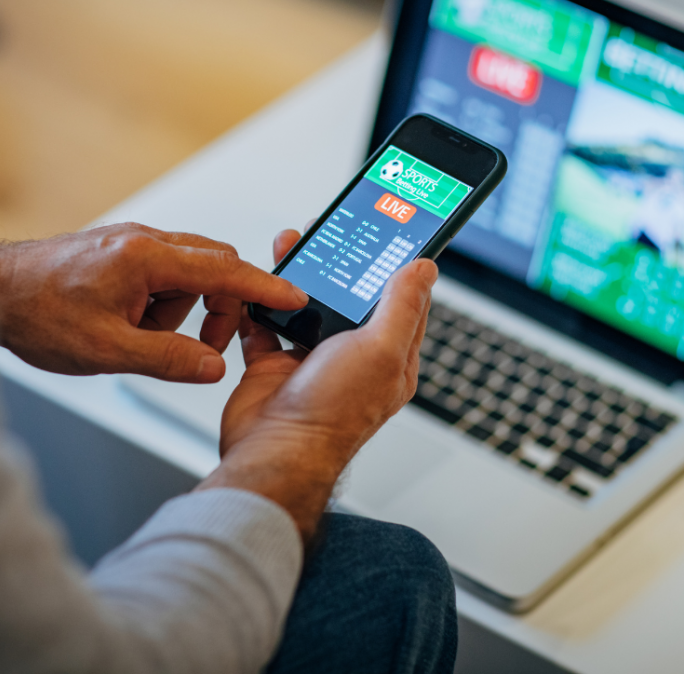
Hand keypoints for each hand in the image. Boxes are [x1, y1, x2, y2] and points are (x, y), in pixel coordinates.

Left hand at [0, 223, 307, 381]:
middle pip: (215, 266)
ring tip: (144, 338)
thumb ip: (168, 359)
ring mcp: (134, 244)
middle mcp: (145, 242)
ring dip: (185, 309)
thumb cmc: (37, 313)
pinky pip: (166, 275)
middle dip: (221, 306)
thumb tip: (213, 366)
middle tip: (204, 346)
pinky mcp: (124, 252)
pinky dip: (165, 303)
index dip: (264, 286)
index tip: (293, 297)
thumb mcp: (106, 350)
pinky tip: (133, 325)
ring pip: (190, 273)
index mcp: (146, 258)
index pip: (224, 269)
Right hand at [198, 226, 436, 542]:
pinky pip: (267, 325)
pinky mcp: (274, 365)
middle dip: (338, 264)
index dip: (396, 267)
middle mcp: (353, 359)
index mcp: (390, 358)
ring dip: (297, 277)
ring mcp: (312, 361)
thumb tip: (425, 269)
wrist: (273, 450)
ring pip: (306, 306)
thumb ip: (402, 306)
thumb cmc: (332, 412)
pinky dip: (260, 304)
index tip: (387, 234)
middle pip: (348, 298)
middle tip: (329, 232)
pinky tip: (259, 285)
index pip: (402, 302)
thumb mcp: (381, 350)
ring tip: (290, 246)